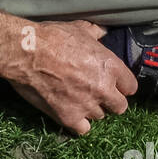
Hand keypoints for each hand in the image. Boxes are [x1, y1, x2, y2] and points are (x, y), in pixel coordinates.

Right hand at [4, 20, 137, 135]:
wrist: (26, 54)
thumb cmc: (52, 37)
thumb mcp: (80, 29)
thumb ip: (96, 34)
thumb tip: (102, 32)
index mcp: (110, 66)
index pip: (130, 87)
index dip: (122, 86)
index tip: (114, 85)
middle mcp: (103, 88)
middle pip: (120, 107)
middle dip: (111, 102)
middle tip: (98, 96)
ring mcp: (86, 105)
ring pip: (99, 117)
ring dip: (91, 110)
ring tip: (79, 102)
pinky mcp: (68, 117)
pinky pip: (82, 129)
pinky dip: (78, 124)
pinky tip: (71, 114)